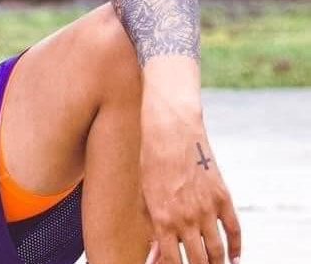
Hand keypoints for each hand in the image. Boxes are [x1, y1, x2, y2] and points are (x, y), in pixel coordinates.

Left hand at [140, 103, 241, 263]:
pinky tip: (234, 259)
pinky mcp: (223, 197)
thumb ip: (152, 228)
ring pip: (216, 250)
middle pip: (196, 259)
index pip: (170, 259)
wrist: (171, 132)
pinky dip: (236, 248)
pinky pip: (234, 230)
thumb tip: (153, 257)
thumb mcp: (146, 196)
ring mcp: (206, 208)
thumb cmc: (151, 163)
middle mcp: (185, 218)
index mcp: (162, 218)